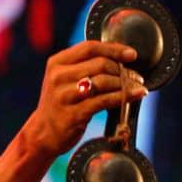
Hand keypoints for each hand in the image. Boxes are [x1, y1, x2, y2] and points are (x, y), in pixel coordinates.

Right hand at [20, 40, 145, 158]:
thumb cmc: (61, 104)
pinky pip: (104, 101)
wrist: (43, 133)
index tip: (132, 54)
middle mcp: (58, 76)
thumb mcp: (64, 80)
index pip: (89, 47)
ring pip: (103, 82)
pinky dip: (123, 97)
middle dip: (123, 69)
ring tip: (138, 87)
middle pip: (99, 64)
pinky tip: (135, 96)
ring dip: (125, 83)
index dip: (114, 49)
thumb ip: (83, 67)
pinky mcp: (73, 114)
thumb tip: (119, 59)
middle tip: (137, 76)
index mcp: (57, 62)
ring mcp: (64, 96)